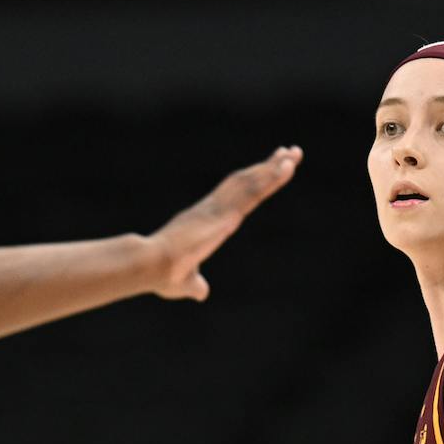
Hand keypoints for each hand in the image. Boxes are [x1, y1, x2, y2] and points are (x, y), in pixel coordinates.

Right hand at [145, 146, 301, 300]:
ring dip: (272, 170)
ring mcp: (218, 209)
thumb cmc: (163, 275)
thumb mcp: (186, 283)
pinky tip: (283, 168)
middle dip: (270, 168)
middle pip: (247, 184)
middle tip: (293, 152)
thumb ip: (196, 285)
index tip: (273, 169)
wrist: (151, 267)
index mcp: (207, 220)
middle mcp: (214, 210)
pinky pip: (252, 192)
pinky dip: (268, 179)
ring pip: (251, 184)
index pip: (238, 199)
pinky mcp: (223, 214)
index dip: (257, 183)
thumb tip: (201, 292)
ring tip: (293, 155)